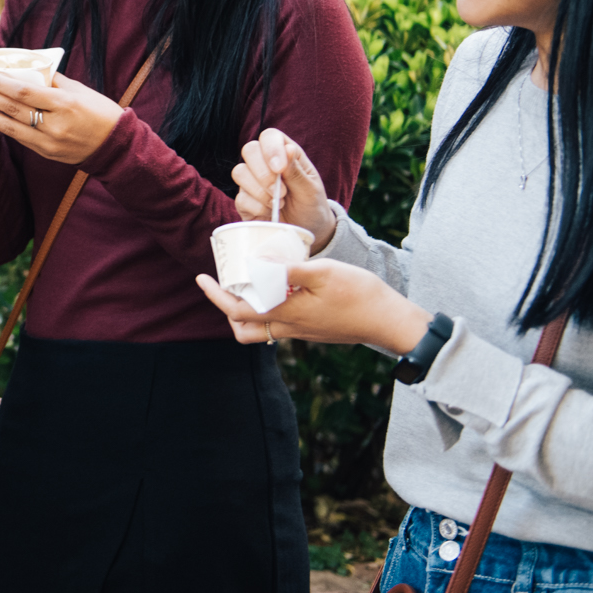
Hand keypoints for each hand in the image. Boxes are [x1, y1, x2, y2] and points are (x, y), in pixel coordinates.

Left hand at [0, 67, 122, 163]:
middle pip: (12, 108)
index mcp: (65, 104)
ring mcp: (48, 142)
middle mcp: (54, 125)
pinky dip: (0, 123)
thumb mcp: (79, 90)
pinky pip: (17, 136)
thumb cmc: (100, 112)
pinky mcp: (45, 152)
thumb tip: (26, 68)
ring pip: (8, 126)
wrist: (115, 147)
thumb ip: (52, 81)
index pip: (24, 91)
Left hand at [194, 260, 431, 355]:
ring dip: (248, 311)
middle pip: (244, 329)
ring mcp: (302, 332)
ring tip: (249, 284)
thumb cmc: (360, 294)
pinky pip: (281, 325)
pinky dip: (270, 309)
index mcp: (286, 313)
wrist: (390, 321)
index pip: (238, 311)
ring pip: (262, 330)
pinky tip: (278, 287)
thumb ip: (288, 269)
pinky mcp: (313, 330)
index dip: (216, 295)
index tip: (202, 277)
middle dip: (228, 307)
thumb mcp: (323, 272)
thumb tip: (257, 260)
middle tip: (224, 283)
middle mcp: (290, 328)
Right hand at [232, 128, 336, 249]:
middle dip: (263, 173)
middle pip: (249, 150)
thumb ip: (297, 171)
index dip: (271, 148)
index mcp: (285, 154)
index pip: (269, 136)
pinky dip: (257, 206)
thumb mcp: (311, 190)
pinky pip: (240, 197)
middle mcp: (265, 164)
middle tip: (281, 192)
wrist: (307, 232)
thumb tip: (288, 148)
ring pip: (239, 172)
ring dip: (260, 191)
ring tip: (278, 203)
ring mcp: (252, 182)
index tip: (280, 169)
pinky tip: (269, 211)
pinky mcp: (244, 201)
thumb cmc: (312, 206)